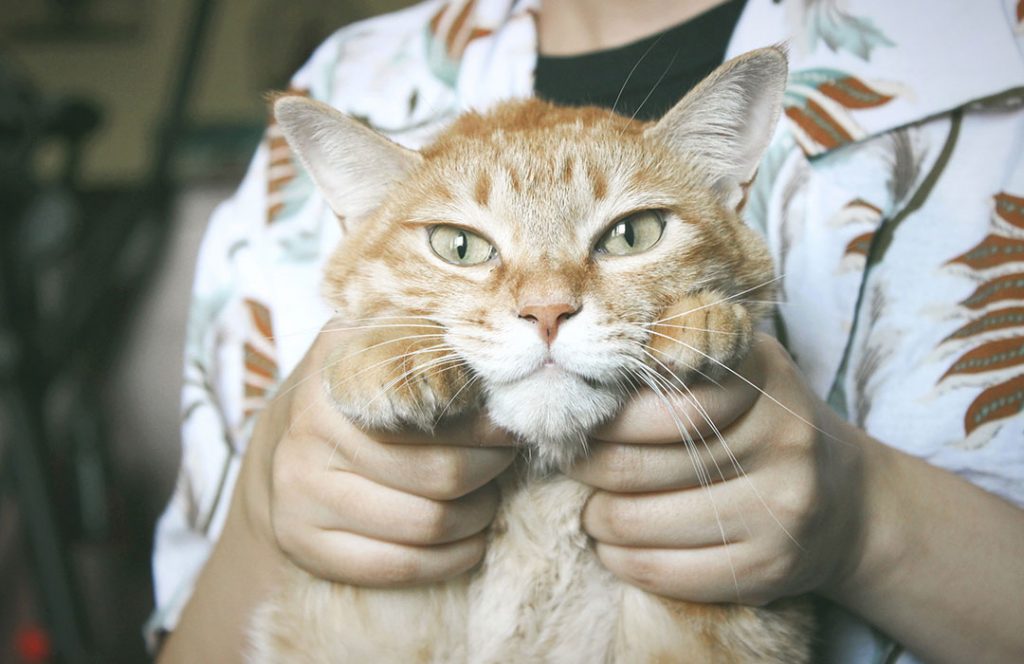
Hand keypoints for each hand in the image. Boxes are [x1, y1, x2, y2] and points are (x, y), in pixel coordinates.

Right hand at [239, 321, 515, 585]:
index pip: (436, 407)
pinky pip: (398, 565)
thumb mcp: (380, 348)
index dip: (487, 422)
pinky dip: (452, 558)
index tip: (512, 425)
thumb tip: (504, 329)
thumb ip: (427, 336)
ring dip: (478, 516)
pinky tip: (470, 541)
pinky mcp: (303, 542)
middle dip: (491, 470)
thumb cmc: (359, 397)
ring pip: (427, 522)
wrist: (284, 452)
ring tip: (488, 499)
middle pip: (441, 472)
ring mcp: (300, 491)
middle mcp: (311, 429)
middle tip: (506, 462)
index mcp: (339, 370)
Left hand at [567, 333, 865, 604]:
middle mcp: (782, 441)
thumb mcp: (738, 371)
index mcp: (765, 377)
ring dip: (596, 517)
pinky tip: (613, 545)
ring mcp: (780, 510)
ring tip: (590, 508)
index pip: (663, 400)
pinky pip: (665, 571)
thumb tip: (582, 368)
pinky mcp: (769, 569)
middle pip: (642, 463)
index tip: (578, 419)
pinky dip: (620, 559)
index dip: (606, 417)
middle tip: (569, 462)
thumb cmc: (761, 425)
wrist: (847, 503)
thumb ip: (678, 353)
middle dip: (588, 466)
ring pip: (642, 521)